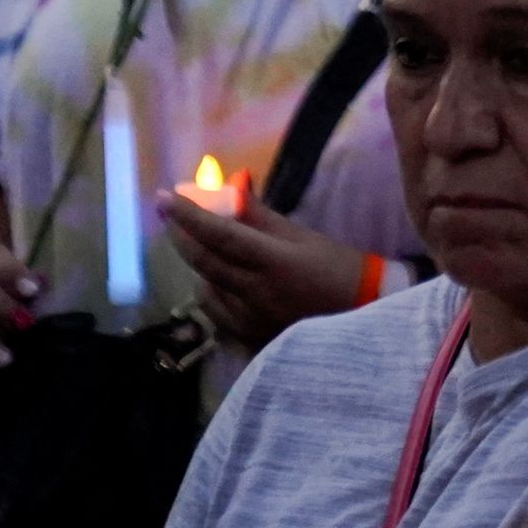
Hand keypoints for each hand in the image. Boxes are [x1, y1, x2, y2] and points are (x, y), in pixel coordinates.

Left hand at [159, 190, 370, 346]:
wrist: (364, 319)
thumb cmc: (339, 270)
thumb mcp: (304, 238)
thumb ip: (261, 217)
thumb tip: (229, 188)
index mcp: (275, 262)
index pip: (220, 234)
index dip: (189, 215)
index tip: (164, 196)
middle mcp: (256, 293)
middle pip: (204, 261)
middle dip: (181, 235)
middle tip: (169, 214)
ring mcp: (250, 320)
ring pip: (206, 286)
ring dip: (199, 262)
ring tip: (206, 245)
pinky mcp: (249, 338)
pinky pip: (216, 311)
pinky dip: (212, 290)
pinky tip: (222, 281)